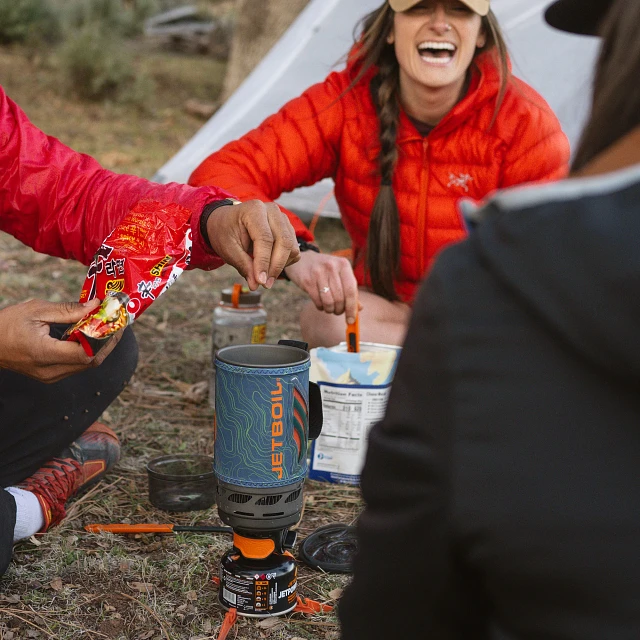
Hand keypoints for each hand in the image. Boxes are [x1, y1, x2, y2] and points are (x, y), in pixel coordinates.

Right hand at [0, 299, 121, 382]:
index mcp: (45, 353)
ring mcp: (51, 376)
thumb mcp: (36, 310)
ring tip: (108, 327)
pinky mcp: (51, 375)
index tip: (116, 323)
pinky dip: (88, 351)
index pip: (86, 353)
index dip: (106, 339)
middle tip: (118, 323)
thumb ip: (69, 310)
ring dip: (100, 346)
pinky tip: (91, 335)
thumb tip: (95, 306)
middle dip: (109, 342)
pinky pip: (77, 365)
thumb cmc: (6, 325)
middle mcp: (50, 370)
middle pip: (91, 361)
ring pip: (86, 365)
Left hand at [206, 200, 299, 289]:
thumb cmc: (225, 232)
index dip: (264, 262)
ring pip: (291, 248)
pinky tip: (269, 265)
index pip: (265, 238)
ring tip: (263, 276)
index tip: (260, 281)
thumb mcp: (228, 249)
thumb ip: (243, 265)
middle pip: (284, 242)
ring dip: (280, 266)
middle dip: (275, 267)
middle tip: (265, 284)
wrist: (226, 222)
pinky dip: (284, 263)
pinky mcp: (288, 229)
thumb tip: (256, 285)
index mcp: (254, 210)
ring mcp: (282, 219)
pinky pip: (294, 251)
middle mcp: (272, 211)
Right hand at [284, 251, 358, 323]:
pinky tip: (320, 303)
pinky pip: (317, 301)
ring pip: (328, 301)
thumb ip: (350, 290)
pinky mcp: (307, 281)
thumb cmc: (325, 270)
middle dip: (340, 310)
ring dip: (330, 309)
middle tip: (338, 311)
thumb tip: (359, 308)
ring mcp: (318, 273)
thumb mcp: (339, 274)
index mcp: (343, 265)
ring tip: (329, 307)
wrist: (302, 260)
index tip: (351, 320)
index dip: (352, 308)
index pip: (351, 290)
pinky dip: (320, 307)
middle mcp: (331, 267)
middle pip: (340, 298)